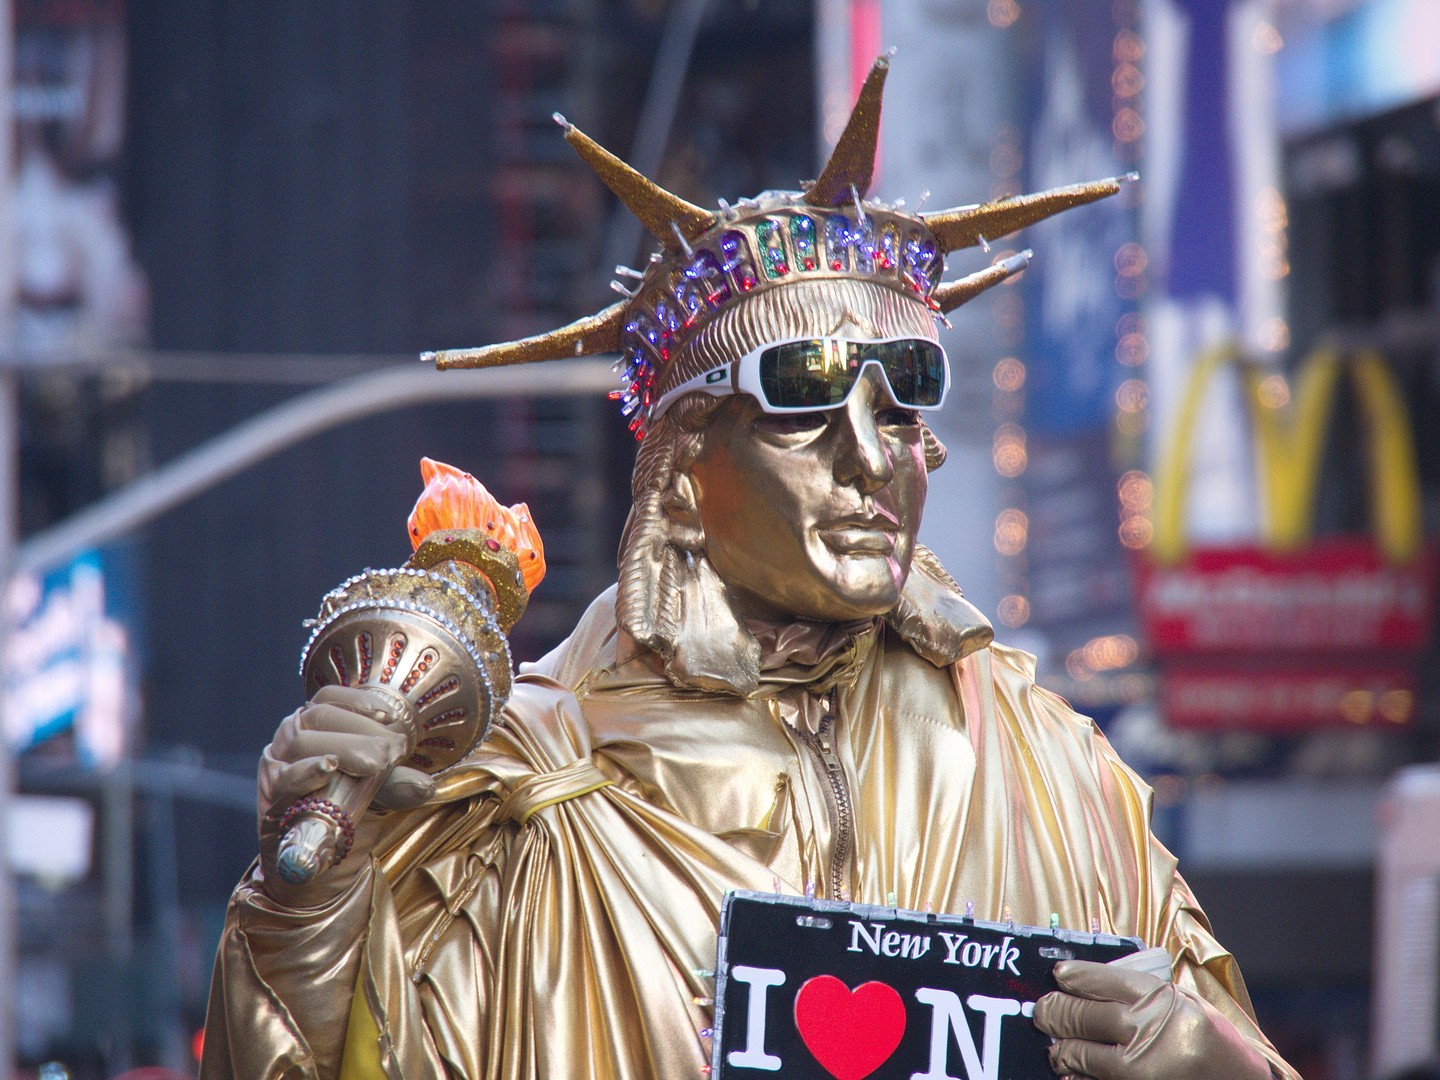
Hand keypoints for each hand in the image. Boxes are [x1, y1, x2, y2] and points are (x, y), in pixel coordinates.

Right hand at [257, 685, 434, 905]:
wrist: (319, 859)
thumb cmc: (348, 809)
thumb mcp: (378, 789)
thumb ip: (396, 783)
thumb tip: (425, 785)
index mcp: (315, 723)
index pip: (330, 697)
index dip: (359, 701)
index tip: (390, 716)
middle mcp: (291, 736)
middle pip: (320, 717)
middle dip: (360, 729)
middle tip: (392, 751)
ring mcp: (277, 763)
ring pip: (302, 742)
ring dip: (343, 748)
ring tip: (374, 763)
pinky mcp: (270, 794)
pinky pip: (284, 777)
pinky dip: (307, 771)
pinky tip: (328, 769)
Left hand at [1033, 960, 1271, 1079]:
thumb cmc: (1210, 1040)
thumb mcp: (1182, 1001)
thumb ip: (1137, 992)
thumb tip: (1080, 984)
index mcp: (1158, 999)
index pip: (1093, 980)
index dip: (1068, 977)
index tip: (1058, 976)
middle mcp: (1145, 1032)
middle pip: (1076, 1015)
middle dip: (1051, 1011)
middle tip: (1044, 1010)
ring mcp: (1139, 1070)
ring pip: (1075, 1054)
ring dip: (1060, 1049)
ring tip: (1057, 1045)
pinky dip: (1076, 1076)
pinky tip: (1074, 1070)